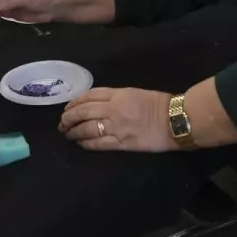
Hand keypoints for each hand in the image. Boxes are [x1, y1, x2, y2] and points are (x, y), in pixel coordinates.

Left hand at [58, 88, 175, 151]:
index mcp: (117, 94)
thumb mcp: (135, 93)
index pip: (89, 96)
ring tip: (67, 134)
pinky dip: (86, 143)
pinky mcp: (121, 143)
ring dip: (74, 132)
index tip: (68, 107)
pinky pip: (98, 144)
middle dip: (69, 118)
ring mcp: (116, 127)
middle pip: (83, 112)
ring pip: (86, 129)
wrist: (175, 120)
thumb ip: (117, 97)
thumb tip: (100, 104)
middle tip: (62, 123)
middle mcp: (113, 109)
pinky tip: (80, 144)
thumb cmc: (160, 104)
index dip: (75, 102)